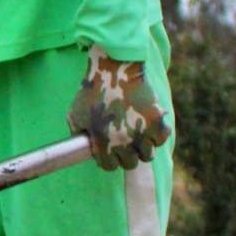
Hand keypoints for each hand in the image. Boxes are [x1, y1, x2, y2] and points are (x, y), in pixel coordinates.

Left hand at [66, 46, 170, 171]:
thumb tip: (81, 146)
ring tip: (138, 136)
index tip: (110, 151)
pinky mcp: (156, 121)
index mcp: (102, 143)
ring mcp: (141, 133)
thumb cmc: (92, 90)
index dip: (108, 159)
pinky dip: (157, 135)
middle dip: (126, 155)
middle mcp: (123, 142)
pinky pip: (161, 139)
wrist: (114, 69)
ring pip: (147, 155)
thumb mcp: (74, 114)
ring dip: (142, 148)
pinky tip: (149, 128)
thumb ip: (76, 134)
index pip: (109, 166)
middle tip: (125, 143)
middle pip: (130, 164)